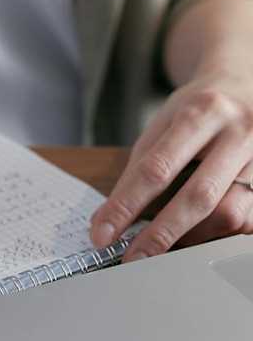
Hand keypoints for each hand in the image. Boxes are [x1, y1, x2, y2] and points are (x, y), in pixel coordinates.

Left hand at [90, 67, 252, 260]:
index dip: (125, 206)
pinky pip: (249, 221)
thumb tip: (107, 220)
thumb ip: (138, 169)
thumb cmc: (198, 109)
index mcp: (203, 112)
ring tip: (169, 240)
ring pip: (230, 214)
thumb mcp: (163, 123)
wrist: (246, 82)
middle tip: (133, 258)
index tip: (102, 234)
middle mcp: (240, 132)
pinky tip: (201, 232)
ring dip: (192, 237)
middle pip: (199, 197)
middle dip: (161, 234)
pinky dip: (220, 234)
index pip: (157, 168)